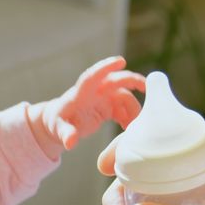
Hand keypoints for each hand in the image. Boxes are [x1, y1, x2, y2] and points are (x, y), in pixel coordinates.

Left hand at [29, 56, 145, 149]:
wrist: (60, 124)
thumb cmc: (57, 124)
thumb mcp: (58, 130)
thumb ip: (66, 134)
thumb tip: (70, 142)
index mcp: (81, 93)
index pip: (93, 76)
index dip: (106, 67)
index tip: (121, 61)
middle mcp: (95, 91)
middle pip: (116, 81)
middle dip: (132, 81)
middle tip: (147, 88)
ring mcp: (103, 97)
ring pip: (123, 96)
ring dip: (132, 109)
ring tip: (133, 127)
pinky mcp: (108, 106)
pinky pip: (123, 108)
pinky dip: (129, 117)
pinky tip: (129, 129)